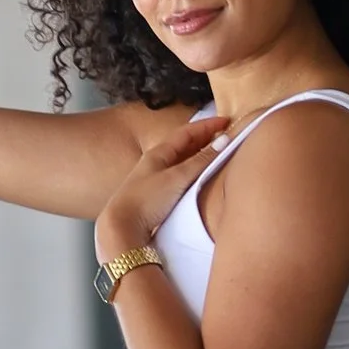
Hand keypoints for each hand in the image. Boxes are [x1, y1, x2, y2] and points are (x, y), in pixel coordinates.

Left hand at [96, 104, 228, 257]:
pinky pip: (181, 175)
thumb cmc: (146, 199)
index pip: (187, 132)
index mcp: (159, 153)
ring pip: (183, 160)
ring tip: (219, 154)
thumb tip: (223, 142)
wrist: (121, 227)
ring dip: (200, 154)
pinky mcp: (157, 194)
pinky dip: (194, 171)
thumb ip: (200, 160)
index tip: (227, 121)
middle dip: (205, 138)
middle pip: (184, 144)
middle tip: (227, 136)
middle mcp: (156, 162)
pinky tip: (202, 177)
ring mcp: (156, 178)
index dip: (207, 125)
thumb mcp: (177, 177)